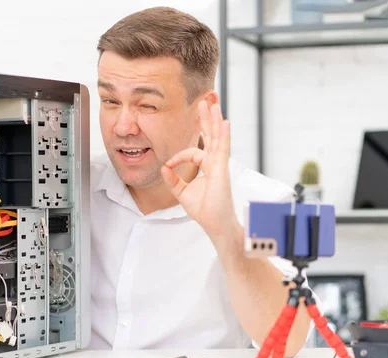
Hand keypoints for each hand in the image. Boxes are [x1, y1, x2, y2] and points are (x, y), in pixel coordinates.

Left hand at [160, 101, 237, 239]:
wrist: (214, 223)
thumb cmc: (204, 210)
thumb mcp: (182, 193)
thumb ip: (172, 180)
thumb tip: (163, 167)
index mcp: (208, 168)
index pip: (193, 153)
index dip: (178, 156)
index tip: (168, 165)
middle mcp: (215, 163)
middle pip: (211, 136)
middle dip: (206, 120)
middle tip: (204, 103)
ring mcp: (220, 165)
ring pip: (217, 138)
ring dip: (214, 120)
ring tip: (212, 104)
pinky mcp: (222, 169)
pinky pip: (223, 149)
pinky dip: (223, 135)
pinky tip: (225, 122)